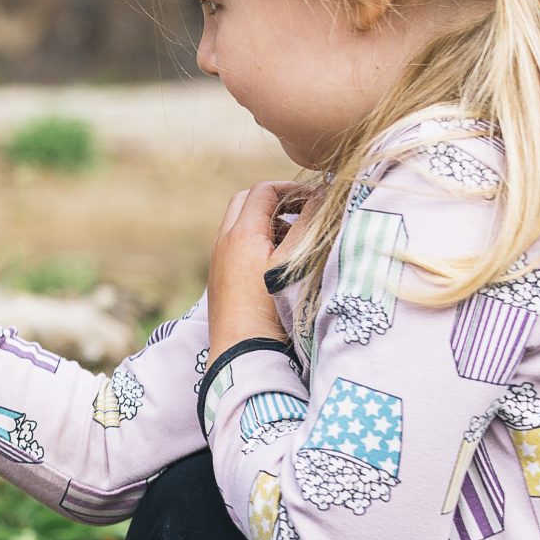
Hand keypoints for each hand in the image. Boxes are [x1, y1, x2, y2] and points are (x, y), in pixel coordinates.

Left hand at [207, 179, 309, 350]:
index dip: (292, 188)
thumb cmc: (272, 306)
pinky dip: (257, 241)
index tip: (316, 198)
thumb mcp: (295, 262)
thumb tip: (320, 197)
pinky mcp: (219, 278)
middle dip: (275, 201)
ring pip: (239, 225)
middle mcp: (223, 242)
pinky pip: (235, 246)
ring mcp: (218, 260)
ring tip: (296, 237)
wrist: (243, 350)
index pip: (263, 191)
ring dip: (267, 222)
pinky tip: (279, 261)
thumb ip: (308, 225)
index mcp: (241, 233)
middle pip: (245, 202)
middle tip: (303, 211)